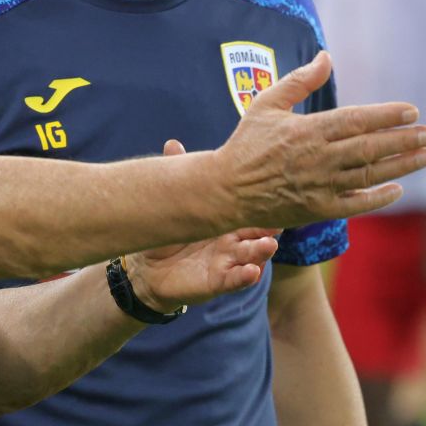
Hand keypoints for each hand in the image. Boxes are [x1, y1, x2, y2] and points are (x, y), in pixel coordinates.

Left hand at [125, 139, 280, 311]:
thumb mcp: (176, 205)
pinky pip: (234, 280)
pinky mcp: (216, 281)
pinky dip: (244, 277)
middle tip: (278, 220)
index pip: (250, 212)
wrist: (147, 268)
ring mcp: (227, 262)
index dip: (263, 205)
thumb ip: (180, 178)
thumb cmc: (170, 235)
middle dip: (268, 228)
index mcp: (227, 221)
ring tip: (270, 245)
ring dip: (262, 251)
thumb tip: (172, 143)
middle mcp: (232, 241)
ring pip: (251, 256)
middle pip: (257, 234)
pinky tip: (253, 272)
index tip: (275, 192)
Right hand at [213, 51, 425, 229]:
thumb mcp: (266, 103)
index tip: (412, 111)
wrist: (226, 189)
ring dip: (401, 166)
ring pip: (370, 174)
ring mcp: (319, 186)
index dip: (388, 115)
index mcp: (307, 130)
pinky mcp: (317, 209)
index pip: (357, 120)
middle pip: (371, 147)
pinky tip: (397, 189)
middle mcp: (318, 158)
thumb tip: (326, 57)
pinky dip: (378, 197)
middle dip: (404, 139)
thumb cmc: (246, 143)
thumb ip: (299, 81)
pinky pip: (356, 204)